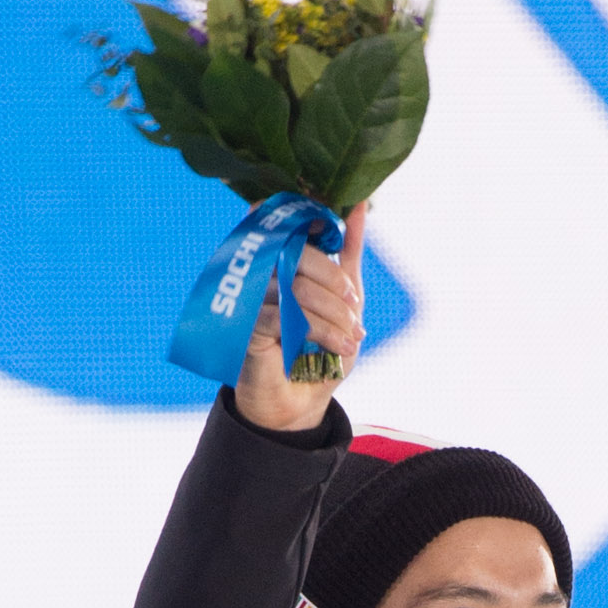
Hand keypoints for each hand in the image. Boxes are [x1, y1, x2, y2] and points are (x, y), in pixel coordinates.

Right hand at [234, 201, 367, 432]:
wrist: (302, 403)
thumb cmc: (320, 350)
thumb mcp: (345, 300)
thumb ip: (349, 254)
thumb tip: (361, 205)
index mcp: (281, 257)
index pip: (297, 227)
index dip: (325, 245)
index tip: (350, 288)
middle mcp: (262, 271)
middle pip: (298, 255)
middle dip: (335, 283)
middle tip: (354, 310)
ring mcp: (251, 297)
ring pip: (295, 287)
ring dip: (333, 313)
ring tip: (351, 337)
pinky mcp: (246, 324)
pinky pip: (284, 315)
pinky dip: (320, 331)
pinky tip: (338, 347)